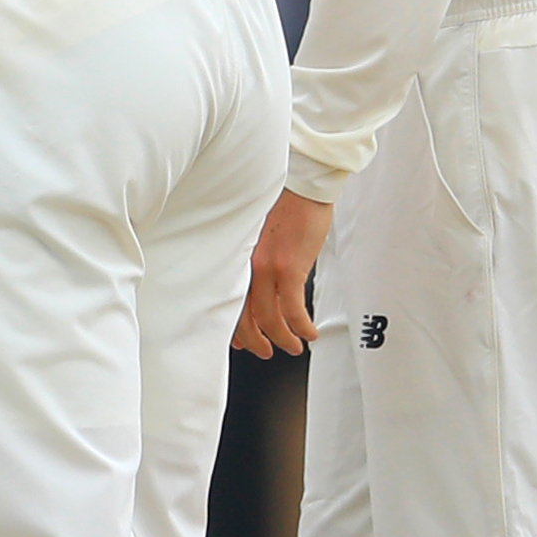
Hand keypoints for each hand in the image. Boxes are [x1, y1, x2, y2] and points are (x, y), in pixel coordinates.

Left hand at [232, 187, 334, 360]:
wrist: (301, 185)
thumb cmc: (283, 206)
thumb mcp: (260, 237)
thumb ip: (256, 260)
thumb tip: (262, 285)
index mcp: (237, 258)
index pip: (228, 301)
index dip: (234, 326)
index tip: (241, 340)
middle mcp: (246, 266)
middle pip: (243, 315)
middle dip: (254, 340)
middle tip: (264, 351)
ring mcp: (266, 268)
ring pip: (268, 318)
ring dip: (282, 338)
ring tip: (292, 346)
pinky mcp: (288, 268)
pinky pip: (292, 309)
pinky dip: (300, 327)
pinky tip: (308, 334)